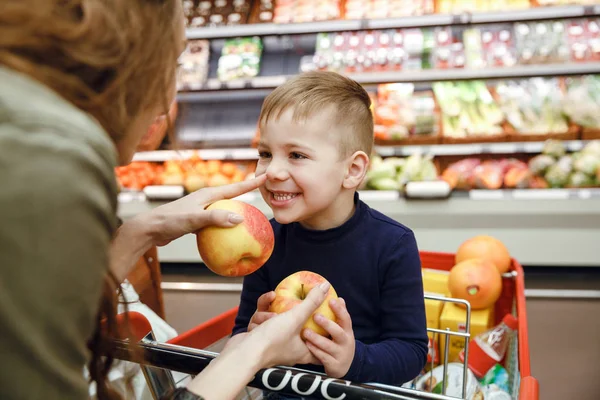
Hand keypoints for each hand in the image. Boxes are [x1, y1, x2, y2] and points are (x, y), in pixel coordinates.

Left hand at [139, 175, 265, 245]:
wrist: (150, 229)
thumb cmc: (170, 221)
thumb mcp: (194, 219)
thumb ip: (215, 218)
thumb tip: (238, 218)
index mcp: (207, 194)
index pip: (234, 188)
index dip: (250, 183)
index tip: (265, 177)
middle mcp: (205, 199)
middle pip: (230, 195)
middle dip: (245, 193)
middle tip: (261, 192)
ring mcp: (201, 209)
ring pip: (224, 209)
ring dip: (235, 210)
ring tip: (249, 216)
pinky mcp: (196, 220)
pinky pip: (216, 222)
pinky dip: (224, 226)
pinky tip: (229, 236)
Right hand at [242, 282, 330, 367]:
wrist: (243, 353)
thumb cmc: (272, 340)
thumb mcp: (295, 317)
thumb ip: (311, 302)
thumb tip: (326, 286)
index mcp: (303, 352)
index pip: (320, 346)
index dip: (325, 336)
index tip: (328, 323)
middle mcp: (289, 350)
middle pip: (297, 330)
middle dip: (293, 316)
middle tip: (296, 308)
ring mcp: (273, 345)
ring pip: (277, 324)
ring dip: (272, 316)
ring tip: (272, 315)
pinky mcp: (260, 340)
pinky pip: (263, 324)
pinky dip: (261, 317)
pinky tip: (260, 312)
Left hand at [303, 298, 354, 377]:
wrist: (344, 366)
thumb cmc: (339, 342)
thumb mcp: (341, 328)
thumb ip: (337, 314)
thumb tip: (334, 294)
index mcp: (347, 331)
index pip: (346, 318)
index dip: (339, 310)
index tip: (331, 300)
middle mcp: (346, 342)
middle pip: (338, 332)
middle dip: (327, 324)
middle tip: (316, 316)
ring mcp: (340, 354)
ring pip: (329, 346)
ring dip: (317, 338)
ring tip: (306, 332)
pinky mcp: (334, 365)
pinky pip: (323, 358)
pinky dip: (315, 351)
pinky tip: (307, 345)